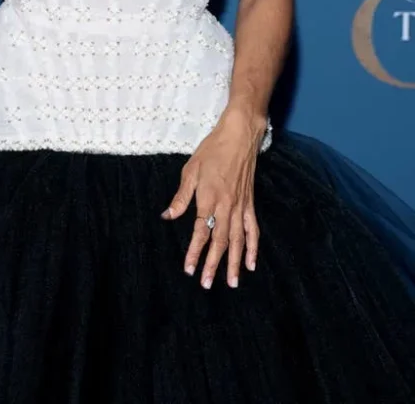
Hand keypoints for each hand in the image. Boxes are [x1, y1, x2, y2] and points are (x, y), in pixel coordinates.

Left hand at [160, 107, 266, 288]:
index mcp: (209, 197)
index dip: (194, 251)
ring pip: (237, 240)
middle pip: (220, 241)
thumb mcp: (191, 169)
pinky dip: (253, 248)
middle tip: (206, 284)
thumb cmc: (212, 150)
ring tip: (231, 283)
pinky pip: (252, 230)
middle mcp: (227, 205)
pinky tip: (251, 264)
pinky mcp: (250, 204)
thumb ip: (181, 196)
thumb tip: (167, 216)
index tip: (188, 268)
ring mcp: (241, 206)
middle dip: (213, 264)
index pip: (201, 231)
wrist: (240, 136)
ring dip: (233, 262)